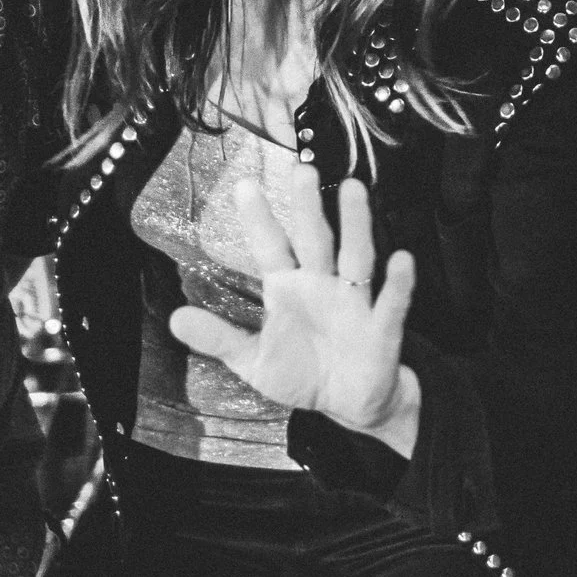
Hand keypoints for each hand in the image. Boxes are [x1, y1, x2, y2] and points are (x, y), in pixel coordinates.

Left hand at [169, 165, 421, 454]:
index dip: (259, 219)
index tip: (244, 186)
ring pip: (356, 256)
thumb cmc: (303, 373)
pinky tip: (401, 259)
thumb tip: (175, 319)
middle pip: (315, 239)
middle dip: (308, 207)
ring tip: (354, 190)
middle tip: (302, 171)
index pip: (271, 247)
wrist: (348, 405)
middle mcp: (321, 285)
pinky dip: (398, 282)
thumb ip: (220, 338)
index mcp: (288, 288)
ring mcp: (353, 303)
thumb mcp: (254, 361)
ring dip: (356, 225)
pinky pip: (391, 302)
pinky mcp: (380, 328)